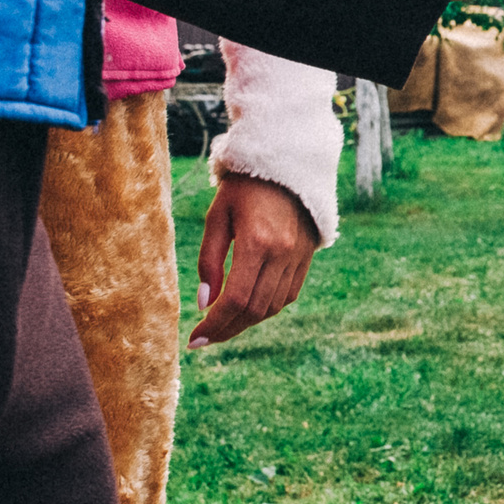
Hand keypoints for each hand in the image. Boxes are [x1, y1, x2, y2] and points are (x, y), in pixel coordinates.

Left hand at [193, 174, 318, 345]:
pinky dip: (267, 309)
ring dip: (246, 322)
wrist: (287, 164)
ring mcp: (299, 257)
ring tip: (223, 326)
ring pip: (273, 307)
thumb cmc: (243, 188)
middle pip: (255, 310)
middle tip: (204, 339)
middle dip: (227, 330)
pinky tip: (248, 309)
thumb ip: (209, 260)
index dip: (215, 325)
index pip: (236, 299)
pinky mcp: (307, 257)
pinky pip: (288, 295)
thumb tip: (204, 304)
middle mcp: (283, 254)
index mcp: (257, 242)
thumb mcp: (217, 217)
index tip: (195, 339)